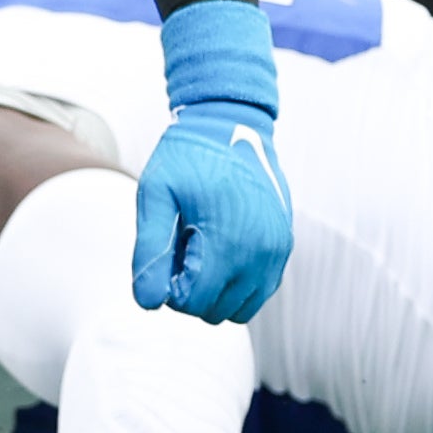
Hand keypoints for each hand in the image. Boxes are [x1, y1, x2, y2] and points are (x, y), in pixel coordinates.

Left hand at [137, 0, 289, 322]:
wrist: (232, 122)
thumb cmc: (186, 158)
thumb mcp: (156, 195)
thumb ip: (150, 250)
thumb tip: (148, 303)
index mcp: (229, 242)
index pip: (193, 303)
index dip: (168, 288)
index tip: (164, 253)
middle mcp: (262, 253)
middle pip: (216, 310)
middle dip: (190, 290)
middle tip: (180, 246)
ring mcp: (278, 251)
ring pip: (240, 307)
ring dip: (214, 291)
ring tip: (200, 247)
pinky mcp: (284, 246)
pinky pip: (260, 290)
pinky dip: (236, 283)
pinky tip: (219, 247)